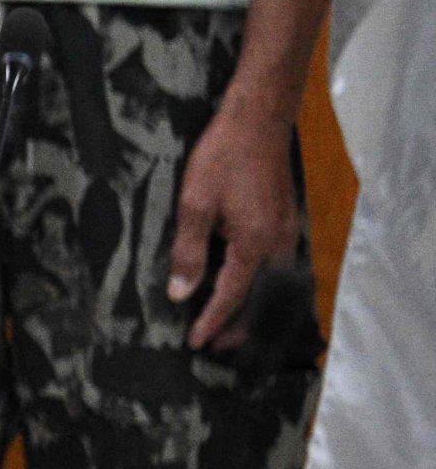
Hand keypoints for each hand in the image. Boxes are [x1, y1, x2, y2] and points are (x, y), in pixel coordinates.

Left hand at [169, 99, 299, 352]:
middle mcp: (279, 245)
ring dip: (252, 309)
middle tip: (217, 346)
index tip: (197, 344)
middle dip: (239, 325)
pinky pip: (277, 269)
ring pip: (273, 286)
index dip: (213, 322)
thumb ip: (188, 251)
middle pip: (262, 300)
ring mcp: (288, 234)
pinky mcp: (287, 223)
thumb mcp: (194, 204)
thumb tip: (181, 293)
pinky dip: (261, 287)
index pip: (232, 296)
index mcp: (256, 245)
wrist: (258, 122)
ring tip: (230, 326)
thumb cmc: (222, 159)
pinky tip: (246, 289)